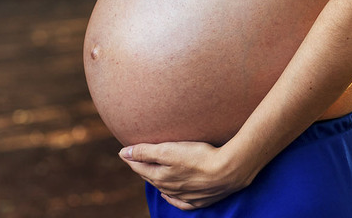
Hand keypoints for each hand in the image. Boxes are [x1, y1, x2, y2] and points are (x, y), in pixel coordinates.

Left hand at [120, 141, 252, 209]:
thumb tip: (122, 153)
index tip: (126, 150)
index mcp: (160, 177)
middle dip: (144, 168)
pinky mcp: (199, 200)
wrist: (228, 170)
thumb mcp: (169, 150)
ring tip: (154, 172)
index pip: (140, 167)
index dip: (132, 158)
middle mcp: (169, 189)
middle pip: (151, 178)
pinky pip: (180, 202)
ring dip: (157, 180)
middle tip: (138, 158)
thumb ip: (145, 152)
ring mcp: (184, 196)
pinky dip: (172, 198)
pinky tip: (169, 194)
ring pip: (164, 189)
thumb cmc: (199, 157)